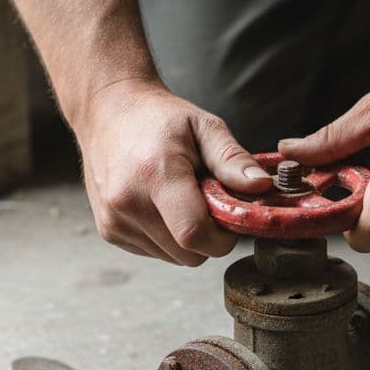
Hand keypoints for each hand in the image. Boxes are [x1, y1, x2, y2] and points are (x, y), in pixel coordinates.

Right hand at [72, 79, 272, 264]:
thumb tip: (263, 187)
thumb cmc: (159, 118)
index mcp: (155, 175)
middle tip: (206, 200)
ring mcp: (114, 220)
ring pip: (173, 257)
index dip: (222, 238)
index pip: (195, 234)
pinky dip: (166, 237)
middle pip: (188, 254)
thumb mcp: (204, 126)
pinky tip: (161, 205)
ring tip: (180, 198)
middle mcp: (128, 203)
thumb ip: (233, 160)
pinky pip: (154, 252)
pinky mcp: (108, 231)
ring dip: (187, 238)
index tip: (229, 217)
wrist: (107, 111)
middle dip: (208, 237)